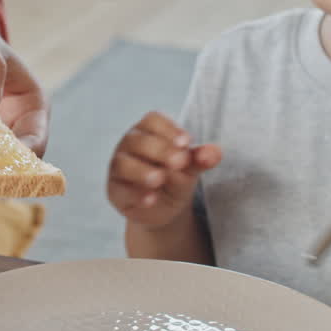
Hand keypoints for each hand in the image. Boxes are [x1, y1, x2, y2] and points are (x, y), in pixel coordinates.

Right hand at [107, 111, 220, 227]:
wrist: (165, 209)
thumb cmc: (175, 177)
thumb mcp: (190, 168)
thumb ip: (200, 159)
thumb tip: (216, 153)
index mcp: (148, 131)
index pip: (153, 121)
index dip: (168, 129)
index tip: (186, 142)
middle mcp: (130, 144)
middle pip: (139, 141)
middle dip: (160, 150)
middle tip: (180, 162)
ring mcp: (119, 167)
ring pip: (123, 163)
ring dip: (142, 171)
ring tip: (160, 179)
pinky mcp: (114, 190)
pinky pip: (121, 190)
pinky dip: (136, 194)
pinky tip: (151, 199)